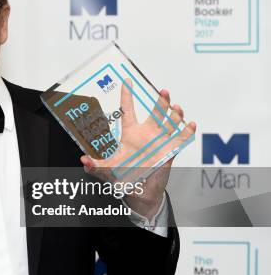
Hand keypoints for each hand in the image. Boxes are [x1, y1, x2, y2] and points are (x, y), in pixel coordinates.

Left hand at [80, 80, 195, 219]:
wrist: (140, 193)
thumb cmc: (123, 179)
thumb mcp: (107, 170)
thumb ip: (95, 165)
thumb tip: (84, 160)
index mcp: (130, 134)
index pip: (128, 110)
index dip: (127, 95)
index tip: (127, 81)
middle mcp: (146, 134)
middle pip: (155, 113)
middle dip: (161, 102)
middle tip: (164, 91)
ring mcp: (160, 142)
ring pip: (170, 123)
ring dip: (174, 115)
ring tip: (177, 109)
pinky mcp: (170, 152)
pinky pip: (181, 139)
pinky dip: (187, 132)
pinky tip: (190, 124)